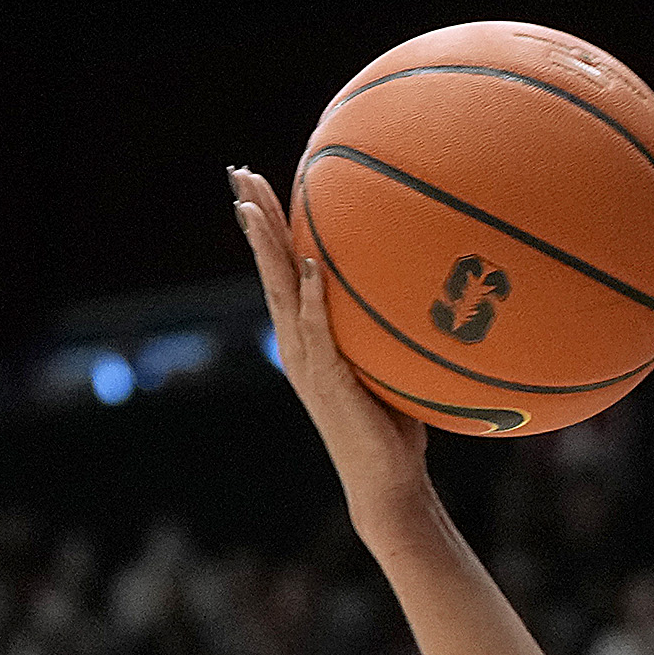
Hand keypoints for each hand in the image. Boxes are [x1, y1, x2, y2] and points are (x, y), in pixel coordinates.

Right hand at [230, 168, 438, 530]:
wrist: (387, 481)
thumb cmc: (393, 427)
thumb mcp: (387, 363)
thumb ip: (385, 328)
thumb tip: (416, 289)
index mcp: (306, 337)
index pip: (283, 269)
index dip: (267, 228)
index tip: (254, 185)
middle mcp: (297, 344)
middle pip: (269, 269)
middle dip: (254, 220)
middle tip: (238, 173)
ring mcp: (308, 361)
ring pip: (281, 291)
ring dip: (267, 247)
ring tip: (251, 205)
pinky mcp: (329, 380)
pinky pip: (319, 330)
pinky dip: (314, 297)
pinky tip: (313, 265)